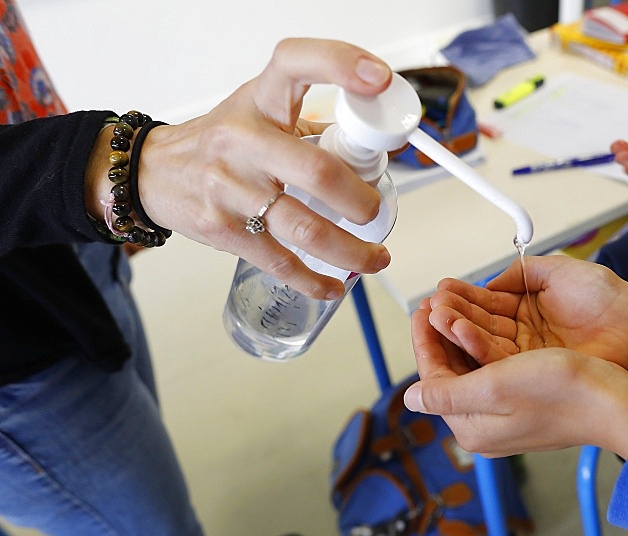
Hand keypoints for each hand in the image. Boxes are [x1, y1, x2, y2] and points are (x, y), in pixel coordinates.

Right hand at [131, 39, 394, 300]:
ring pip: (306, 228)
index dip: (340, 64)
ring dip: (351, 250)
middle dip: (361, 201)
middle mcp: (244, 140)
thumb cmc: (219, 141)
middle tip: (376, 213)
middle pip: (318, 171)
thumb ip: (311, 124)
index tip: (380, 80)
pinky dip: (313, 280)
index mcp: (260, 101)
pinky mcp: (223, 228)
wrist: (154, 173)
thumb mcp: (258, 112)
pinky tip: (332, 285)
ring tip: (374, 257)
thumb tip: (370, 147)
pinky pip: (280, 261)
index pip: (297, 63)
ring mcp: (231, 187)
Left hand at [407, 308, 627, 458]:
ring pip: (470, 369)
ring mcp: (505, 416)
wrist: (611, 401)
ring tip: (451, 305)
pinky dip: (482, 345)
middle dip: (439, 336)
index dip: (424, 341)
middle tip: (432, 301)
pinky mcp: (524, 404)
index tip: (420, 309)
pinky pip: (492, 370)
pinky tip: (482, 324)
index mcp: (472, 427)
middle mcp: (485, 425)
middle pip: (449, 374)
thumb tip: (410, 398)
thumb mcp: (494, 387)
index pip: (433, 379)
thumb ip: (447, 393)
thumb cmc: (559, 393)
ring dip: (459, 336)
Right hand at [423, 255, 627, 373]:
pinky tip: (456, 332)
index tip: (438, 292)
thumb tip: (488, 280)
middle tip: (427, 308)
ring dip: (456, 331)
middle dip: (451, 317)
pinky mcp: (534, 373)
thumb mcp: (556, 271)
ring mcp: (528, 357)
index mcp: (527, 311)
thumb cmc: (605, 297)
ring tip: (434, 317)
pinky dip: (476, 346)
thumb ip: (519, 274)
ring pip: (483, 345)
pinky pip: (499, 360)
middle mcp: (523, 337)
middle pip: (478, 328)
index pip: (486, 306)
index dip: (462, 299)